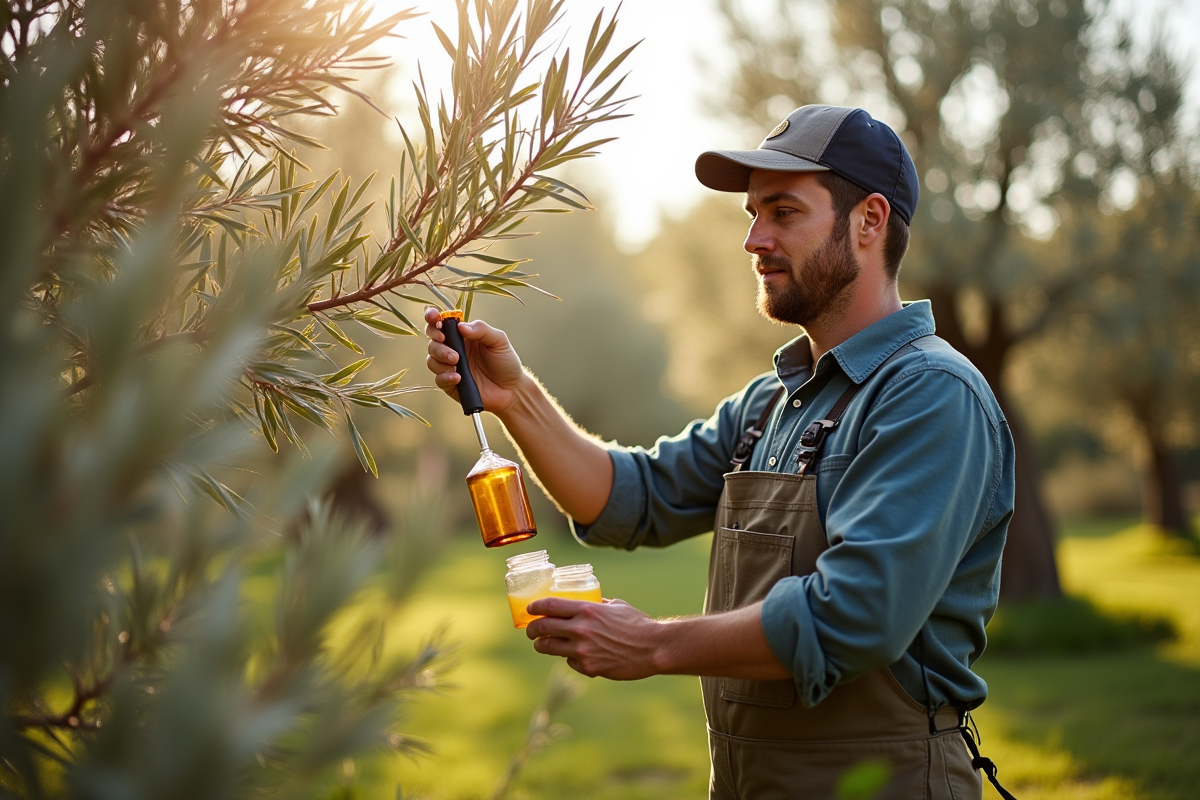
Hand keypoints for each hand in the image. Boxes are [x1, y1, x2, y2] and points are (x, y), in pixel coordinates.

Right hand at [423, 307, 525, 413]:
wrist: (511, 389)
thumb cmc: (506, 362)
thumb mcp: (499, 341)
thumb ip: (481, 330)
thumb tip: (461, 326)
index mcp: (463, 335)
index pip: (442, 322)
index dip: (433, 317)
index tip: (434, 318)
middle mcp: (454, 349)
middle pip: (433, 340)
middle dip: (436, 341)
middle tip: (452, 348)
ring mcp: (450, 366)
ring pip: (431, 359)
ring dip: (441, 358)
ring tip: (457, 362)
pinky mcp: (450, 383)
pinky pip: (438, 378)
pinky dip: (445, 376)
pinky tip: (458, 377)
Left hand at [524, 597, 662, 679]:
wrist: (653, 648)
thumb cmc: (637, 624)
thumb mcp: (616, 606)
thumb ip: (598, 604)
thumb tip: (588, 602)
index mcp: (586, 609)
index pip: (549, 605)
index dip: (535, 607)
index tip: (530, 609)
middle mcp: (580, 629)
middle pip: (542, 627)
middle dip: (531, 629)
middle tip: (530, 630)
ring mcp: (582, 650)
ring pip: (548, 647)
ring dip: (542, 645)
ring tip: (542, 644)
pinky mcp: (588, 667)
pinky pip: (569, 661)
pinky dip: (570, 658)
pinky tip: (577, 655)